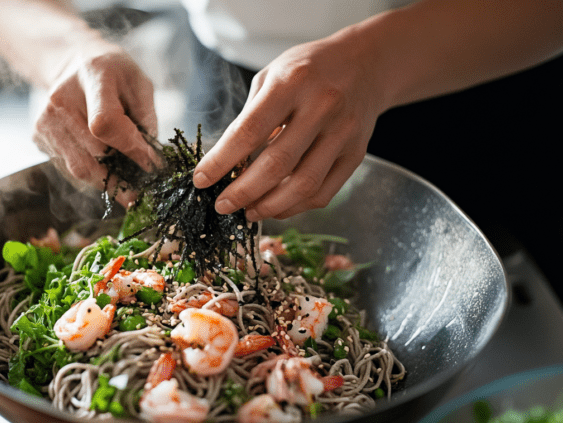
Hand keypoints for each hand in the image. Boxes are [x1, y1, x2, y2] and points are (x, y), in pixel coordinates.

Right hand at [33, 40, 158, 200]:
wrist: (74, 63)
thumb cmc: (113, 73)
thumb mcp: (139, 83)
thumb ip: (146, 118)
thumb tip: (148, 157)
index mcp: (93, 76)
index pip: (105, 123)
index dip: (130, 148)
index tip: (150, 162)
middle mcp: (62, 98)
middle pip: (94, 152)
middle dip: (122, 170)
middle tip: (140, 177)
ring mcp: (45, 119)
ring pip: (80, 168)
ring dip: (107, 179)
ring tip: (124, 179)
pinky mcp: (38, 135)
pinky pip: (69, 168)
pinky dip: (92, 174)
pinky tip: (103, 165)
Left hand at [193, 34, 385, 221]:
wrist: (367, 64)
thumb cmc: (309, 70)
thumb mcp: (272, 76)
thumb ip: (250, 117)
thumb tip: (224, 163)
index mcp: (292, 82)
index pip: (249, 131)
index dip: (222, 161)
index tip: (201, 180)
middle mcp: (322, 107)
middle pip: (277, 164)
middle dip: (243, 192)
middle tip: (222, 205)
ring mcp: (343, 133)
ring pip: (303, 185)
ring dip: (270, 206)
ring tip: (248, 211)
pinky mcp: (357, 154)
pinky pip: (323, 192)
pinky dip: (295, 206)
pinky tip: (275, 206)